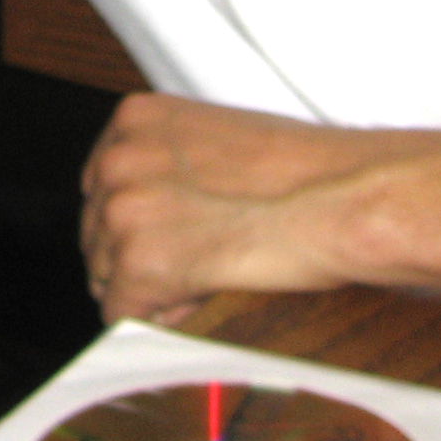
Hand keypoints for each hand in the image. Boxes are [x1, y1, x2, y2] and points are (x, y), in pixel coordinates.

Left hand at [79, 93, 435, 324]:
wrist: (344, 195)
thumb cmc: (306, 169)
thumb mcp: (218, 141)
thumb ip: (173, 165)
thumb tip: (161, 206)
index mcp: (135, 118)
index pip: (102, 186)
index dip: (139, 222)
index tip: (167, 237)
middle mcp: (118, 157)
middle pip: (96, 232)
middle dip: (137, 259)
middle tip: (196, 266)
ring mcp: (124, 209)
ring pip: (106, 277)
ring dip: (151, 291)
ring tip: (208, 280)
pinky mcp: (140, 264)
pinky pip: (123, 316)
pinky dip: (158, 323)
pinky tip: (202, 302)